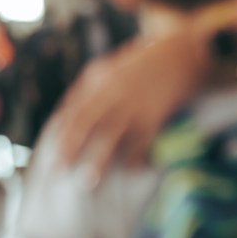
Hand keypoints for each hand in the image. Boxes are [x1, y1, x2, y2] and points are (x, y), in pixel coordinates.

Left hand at [50, 29, 210, 177]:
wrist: (184, 54)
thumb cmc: (147, 62)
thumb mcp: (113, 66)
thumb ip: (92, 85)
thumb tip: (70, 110)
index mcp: (99, 78)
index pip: (74, 108)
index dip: (62, 131)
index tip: (52, 150)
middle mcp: (112, 91)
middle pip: (85, 122)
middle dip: (70, 147)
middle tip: (58, 169)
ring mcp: (133, 103)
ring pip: (110, 136)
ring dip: (98, 161)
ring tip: (88, 183)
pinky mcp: (154, 115)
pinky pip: (140, 142)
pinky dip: (134, 159)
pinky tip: (129, 171)